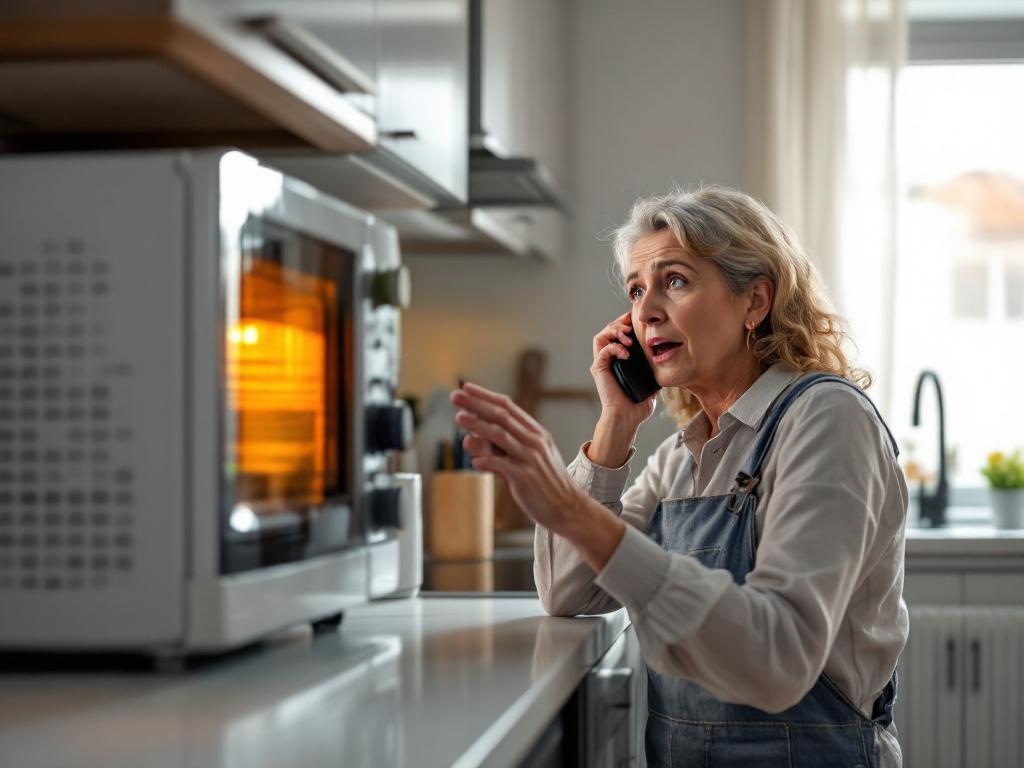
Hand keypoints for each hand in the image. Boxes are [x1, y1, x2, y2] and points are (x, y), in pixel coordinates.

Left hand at [451, 381, 627, 570]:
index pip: (508, 407)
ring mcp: (531, 458)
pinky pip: (502, 465)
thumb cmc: (544, 483)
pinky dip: (487, 461)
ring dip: (478, 425)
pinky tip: (474, 462)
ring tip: (458, 418)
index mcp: (535, 433)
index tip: (466, 388)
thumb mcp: (525, 460)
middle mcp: (534, 441)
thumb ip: (497, 449)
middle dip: (477, 404)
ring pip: (500, 436)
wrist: (568, 508)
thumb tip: (468, 439)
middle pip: (501, 416)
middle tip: (455, 396)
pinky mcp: (526, 478)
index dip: (485, 396)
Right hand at [591, 311, 657, 427]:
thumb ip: (655, 371)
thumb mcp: (651, 383)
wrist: (627, 418)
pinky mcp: (598, 369)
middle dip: (620, 324)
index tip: (637, 320)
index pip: (618, 333)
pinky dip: (615, 348)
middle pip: (608, 330)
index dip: (626, 323)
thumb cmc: (637, 405)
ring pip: (601, 336)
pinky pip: (603, 350)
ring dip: (614, 332)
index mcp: (619, 359)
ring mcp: (602, 363)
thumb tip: (668, 363)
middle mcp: (608, 359)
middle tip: (631, 326)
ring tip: (628, 337)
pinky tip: (627, 354)